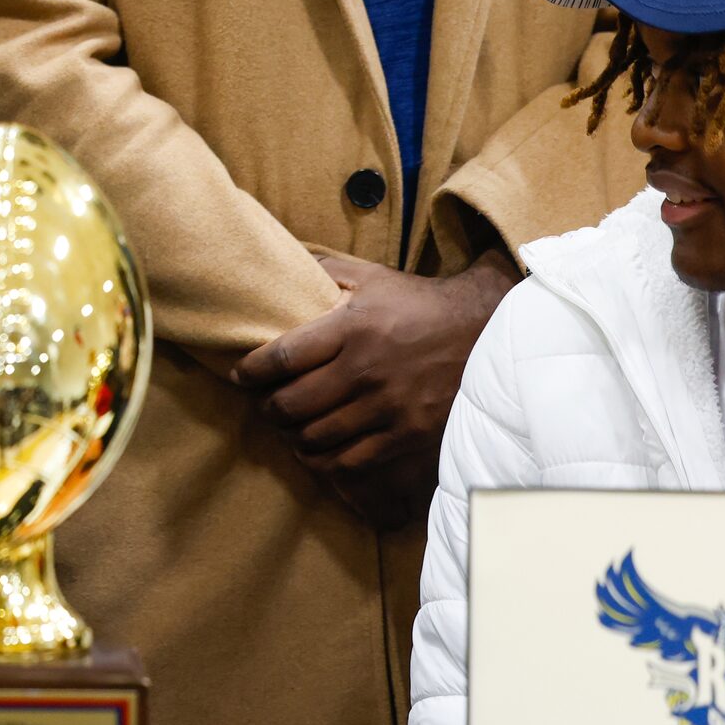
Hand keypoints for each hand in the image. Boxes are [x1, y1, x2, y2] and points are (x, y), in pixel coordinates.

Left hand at [231, 252, 516, 530]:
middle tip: (262, 403)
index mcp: (353, 328)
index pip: (283, 357)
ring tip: (285, 426)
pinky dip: (323, 460)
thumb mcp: (372, 277)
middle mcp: (366, 370)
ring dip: (291, 435)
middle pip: (292, 403)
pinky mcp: (406, 434)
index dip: (252, 371)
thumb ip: (325, 271)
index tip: (241, 375)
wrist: (483, 332)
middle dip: (267, 407)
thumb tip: (280, 264)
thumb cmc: (418, 303)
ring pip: (317, 435)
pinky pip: (350, 460)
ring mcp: (387, 407)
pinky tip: (313, 450)